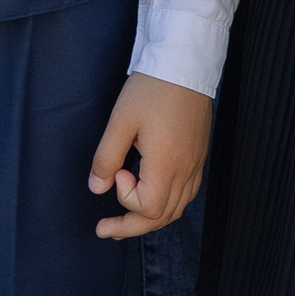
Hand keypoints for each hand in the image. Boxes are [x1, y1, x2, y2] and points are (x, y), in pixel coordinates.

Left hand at [86, 73, 211, 239]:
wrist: (184, 65)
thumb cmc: (151, 89)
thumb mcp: (121, 121)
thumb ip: (106, 157)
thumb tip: (96, 188)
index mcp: (167, 163)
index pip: (148, 207)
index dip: (126, 198)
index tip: (117, 171)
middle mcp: (186, 170)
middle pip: (162, 217)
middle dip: (131, 226)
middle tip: (104, 230)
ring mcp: (195, 165)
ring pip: (176, 209)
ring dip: (149, 219)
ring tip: (123, 222)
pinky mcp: (198, 157)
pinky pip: (186, 195)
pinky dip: (166, 205)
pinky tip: (151, 198)